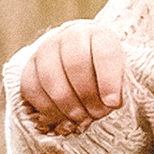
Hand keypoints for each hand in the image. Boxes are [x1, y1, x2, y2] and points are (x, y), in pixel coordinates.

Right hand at [18, 20, 124, 135]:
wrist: (82, 65)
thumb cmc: (107, 75)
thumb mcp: (123, 75)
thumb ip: (121, 86)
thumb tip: (112, 102)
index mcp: (99, 35)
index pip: (103, 52)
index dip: (109, 81)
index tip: (114, 103)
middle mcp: (70, 35)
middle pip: (75, 64)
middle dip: (87, 95)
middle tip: (97, 114)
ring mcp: (46, 49)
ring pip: (50, 77)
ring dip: (66, 104)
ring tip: (80, 118)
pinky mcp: (29, 66)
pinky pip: (31, 87)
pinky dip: (46, 107)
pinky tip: (60, 117)